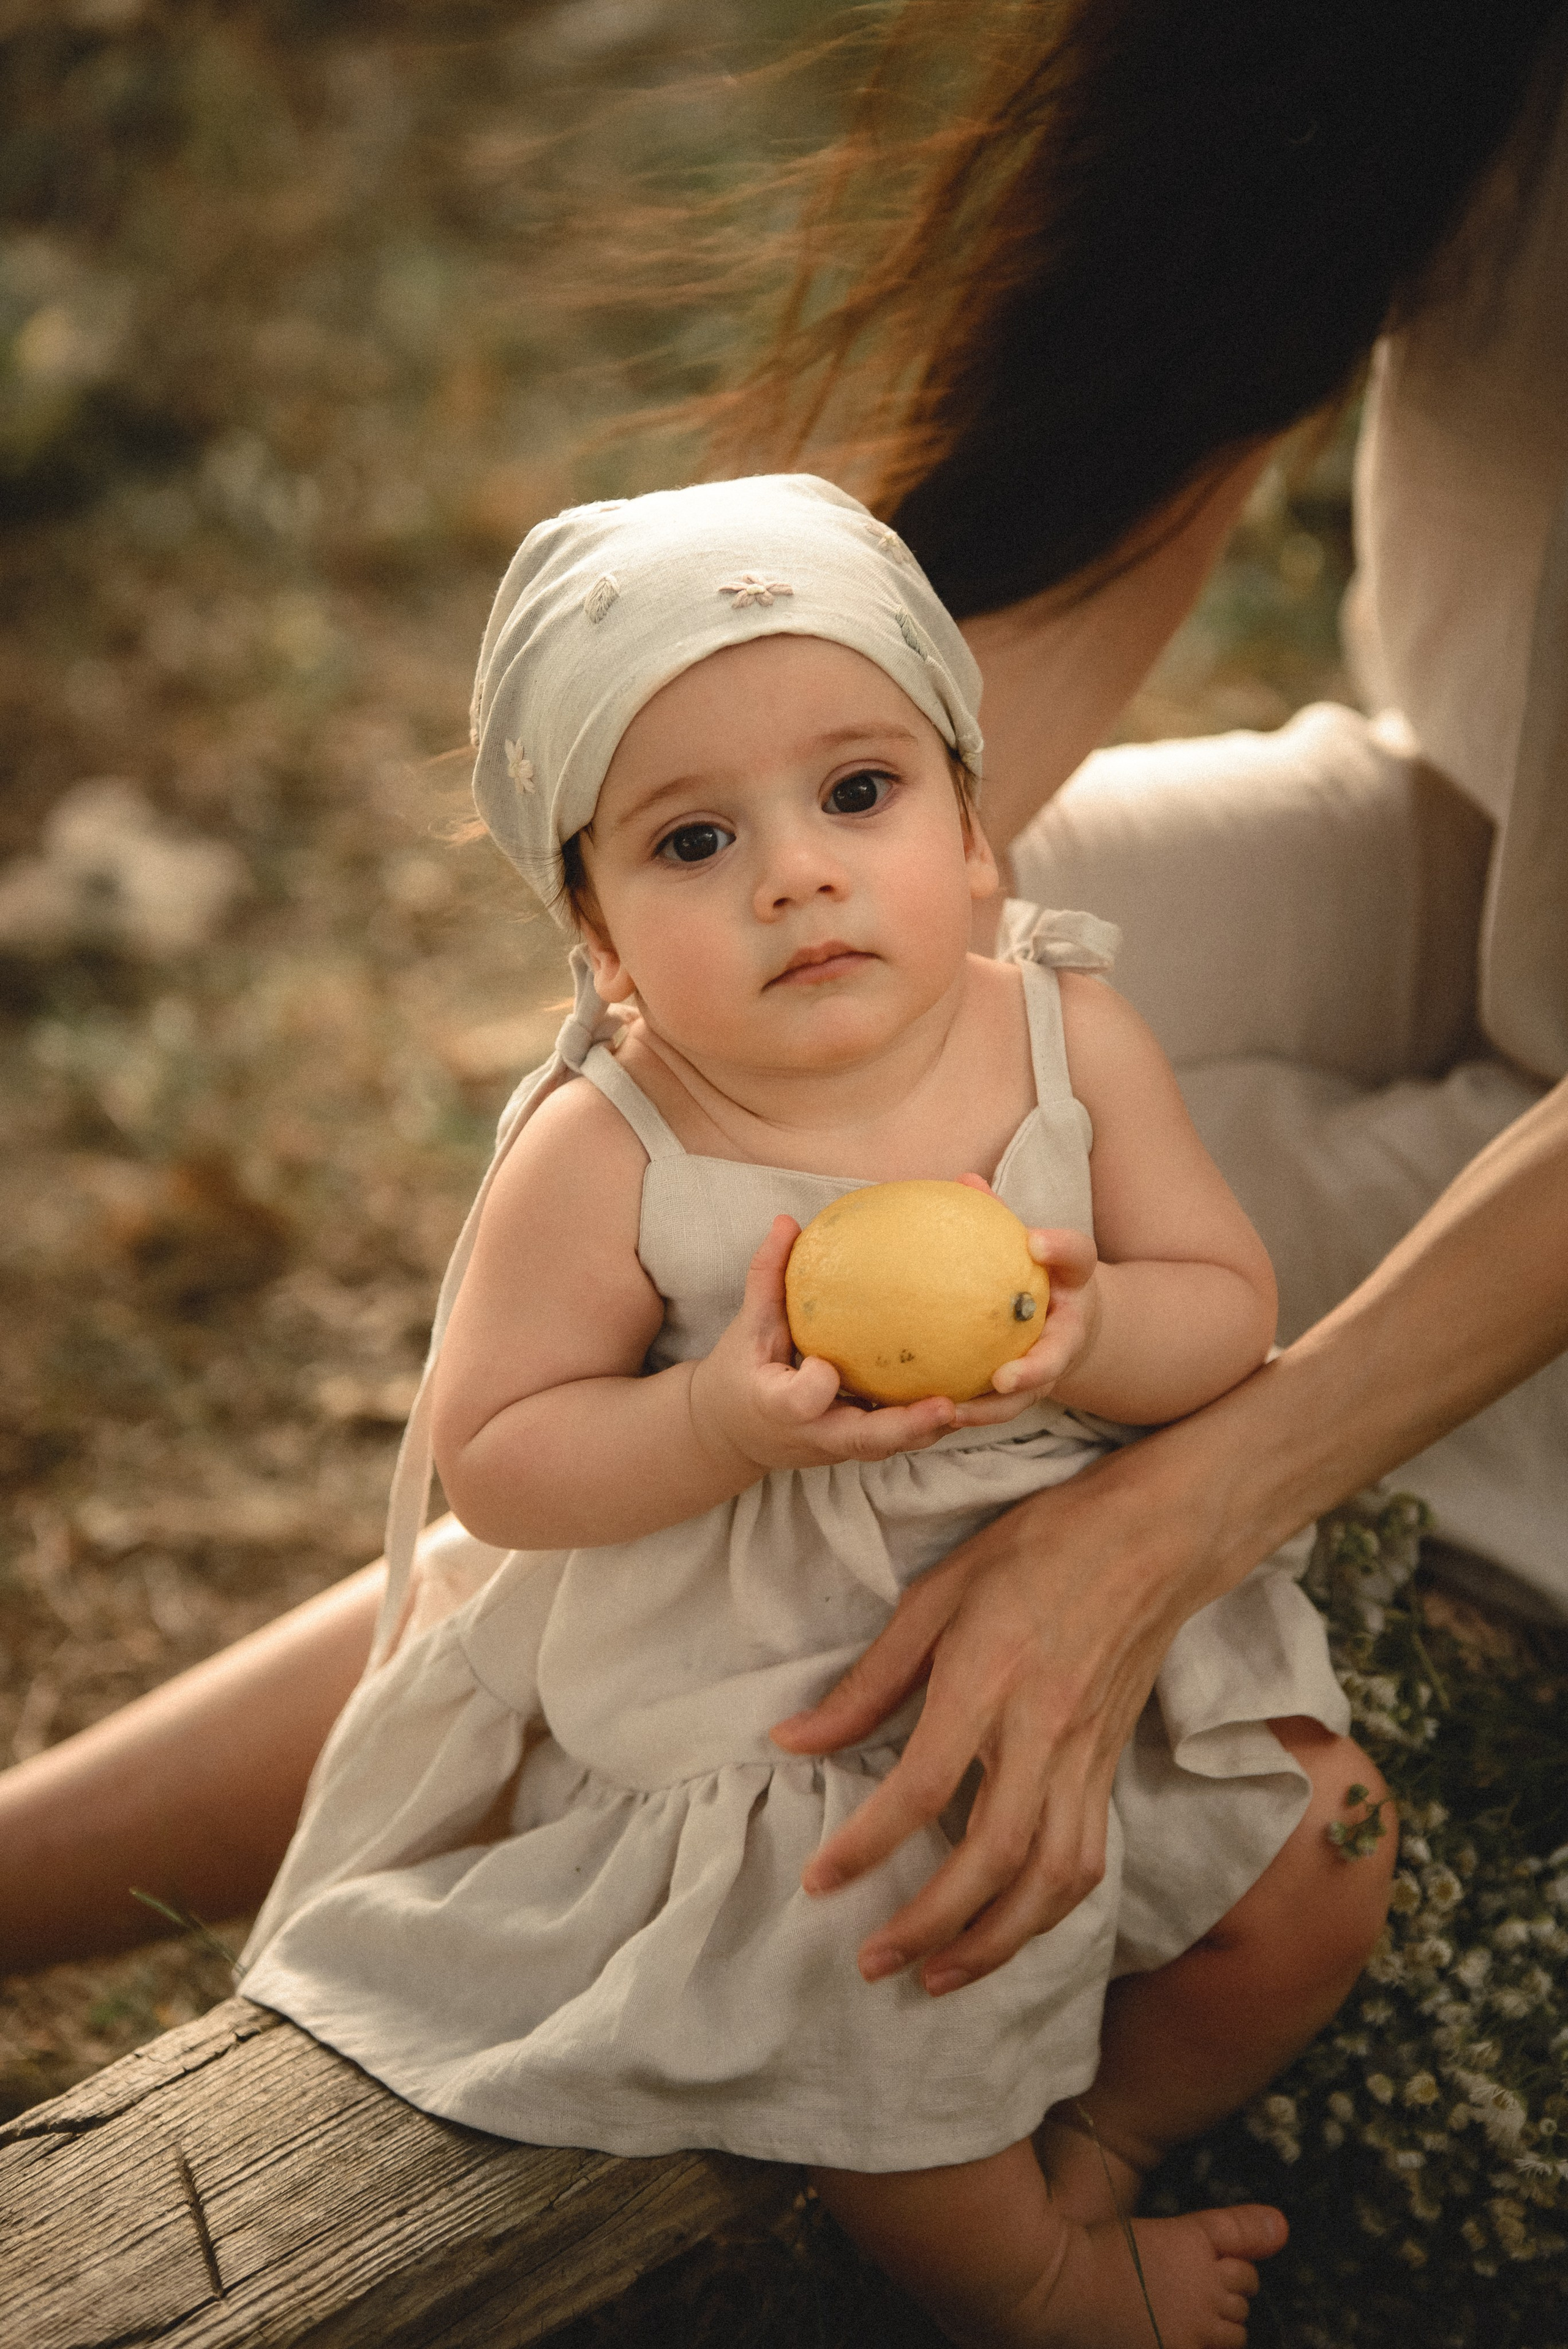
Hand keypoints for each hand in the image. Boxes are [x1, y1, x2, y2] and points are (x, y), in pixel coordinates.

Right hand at [690, 1216, 961, 1475]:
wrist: (739, 1433)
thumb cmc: (742, 1372)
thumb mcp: (747, 1328)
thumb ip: (767, 1277)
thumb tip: (788, 1221)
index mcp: (778, 1407)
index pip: (799, 1403)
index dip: (814, 1389)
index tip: (825, 1367)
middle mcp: (817, 1435)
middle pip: (866, 1440)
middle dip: (908, 1427)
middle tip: (946, 1405)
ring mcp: (843, 1446)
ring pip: (894, 1444)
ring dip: (934, 1426)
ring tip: (982, 1395)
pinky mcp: (863, 1446)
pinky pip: (901, 1433)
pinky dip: (934, 1417)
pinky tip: (974, 1382)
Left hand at [771, 1436, 1219, 1992]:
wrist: (1153, 1538)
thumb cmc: (1038, 1550)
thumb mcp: (937, 1594)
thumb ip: (869, 1679)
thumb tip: (794, 1739)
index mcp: (988, 1679)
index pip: (922, 1788)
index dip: (867, 1846)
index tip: (821, 1883)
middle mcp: (1043, 1731)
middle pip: (991, 1858)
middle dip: (930, 1927)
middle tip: (874, 1964)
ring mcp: (1086, 1757)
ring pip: (1051, 1881)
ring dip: (995, 1943)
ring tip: (937, 1977)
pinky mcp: (1111, 1767)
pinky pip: (1087, 1862)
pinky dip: (1047, 1913)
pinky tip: (1007, 1930)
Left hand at [945, 1176, 1099, 1429]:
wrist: (1066, 1317)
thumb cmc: (1036, 1270)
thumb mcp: (1026, 1243)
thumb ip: (997, 1217)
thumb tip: (963, 1179)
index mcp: (1073, 1281)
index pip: (1077, 1257)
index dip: (1060, 1249)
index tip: (1035, 1241)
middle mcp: (1067, 1330)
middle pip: (1058, 1355)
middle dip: (1035, 1370)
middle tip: (1004, 1377)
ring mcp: (1049, 1368)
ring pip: (1028, 1397)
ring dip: (993, 1409)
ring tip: (955, 1414)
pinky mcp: (1026, 1393)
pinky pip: (997, 1408)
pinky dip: (969, 1413)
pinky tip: (927, 1413)